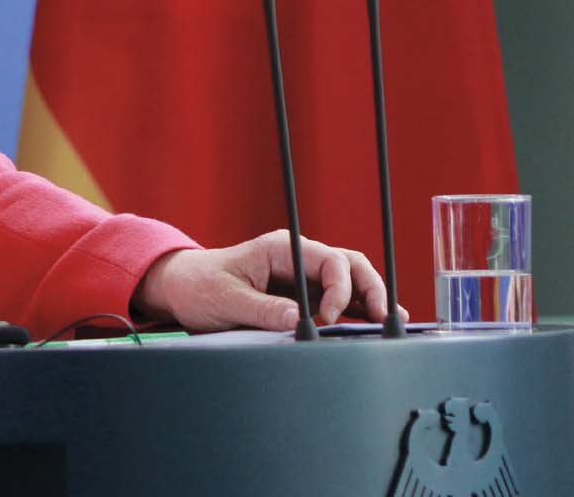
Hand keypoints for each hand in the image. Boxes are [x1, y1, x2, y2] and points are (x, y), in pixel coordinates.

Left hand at [131, 231, 406, 331]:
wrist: (183, 288)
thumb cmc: (200, 285)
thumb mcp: (226, 299)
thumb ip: (262, 310)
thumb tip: (298, 320)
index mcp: (280, 249)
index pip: (329, 259)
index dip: (338, 288)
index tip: (327, 319)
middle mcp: (297, 258)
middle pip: (349, 265)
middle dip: (370, 289)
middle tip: (381, 319)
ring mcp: (302, 277)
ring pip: (349, 280)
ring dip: (369, 299)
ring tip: (390, 323)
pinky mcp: (302, 296)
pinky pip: (337, 299)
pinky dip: (356, 309)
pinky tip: (373, 324)